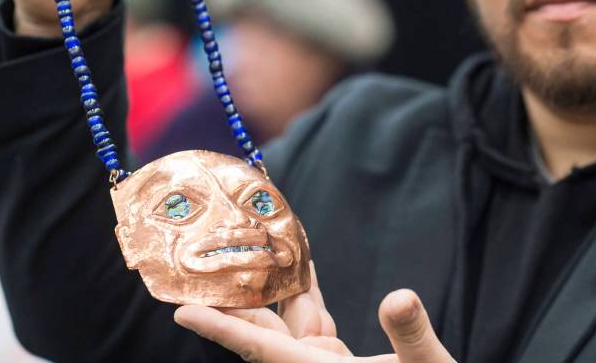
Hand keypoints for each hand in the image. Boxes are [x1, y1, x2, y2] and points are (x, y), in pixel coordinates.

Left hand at [174, 263, 455, 362]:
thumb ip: (412, 334)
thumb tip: (398, 298)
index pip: (263, 349)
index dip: (221, 329)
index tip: (182, 312)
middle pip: (265, 330)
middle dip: (237, 294)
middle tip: (207, 255)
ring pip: (287, 323)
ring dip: (273, 286)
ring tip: (254, 244)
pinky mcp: (337, 361)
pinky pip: (313, 323)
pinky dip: (307, 293)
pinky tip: (301, 266)